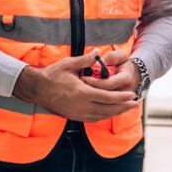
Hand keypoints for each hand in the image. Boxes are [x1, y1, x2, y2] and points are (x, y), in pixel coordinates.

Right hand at [13, 51, 137, 121]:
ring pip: (101, 115)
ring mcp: (77, 113)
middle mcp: (81, 106)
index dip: (121, 97)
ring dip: (115, 112)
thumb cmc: (52, 75)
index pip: (107, 97)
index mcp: (82, 93)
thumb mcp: (68, 64)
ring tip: (126, 108)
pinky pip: (93, 119)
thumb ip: (85, 60)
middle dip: (123, 106)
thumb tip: (98, 52)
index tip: (132, 95)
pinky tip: (110, 112)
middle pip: (108, 109)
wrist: (36, 89)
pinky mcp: (74, 116)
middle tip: (135, 103)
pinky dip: (104, 116)